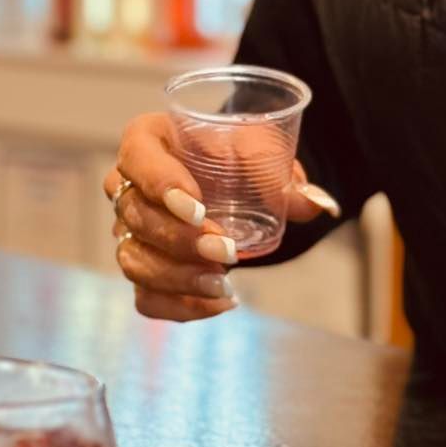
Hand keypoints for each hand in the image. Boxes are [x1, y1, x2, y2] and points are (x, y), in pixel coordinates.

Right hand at [105, 113, 340, 324]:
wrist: (232, 177)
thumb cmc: (235, 155)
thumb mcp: (259, 150)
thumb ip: (282, 173)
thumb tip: (317, 203)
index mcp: (148, 140)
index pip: (137, 158)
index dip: (161, 184)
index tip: (198, 209)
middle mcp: (128, 186)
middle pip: (136, 216)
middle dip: (180, 240)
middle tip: (226, 251)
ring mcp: (130, 231)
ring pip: (134, 260)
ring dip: (178, 277)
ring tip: (223, 284)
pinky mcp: (144, 267)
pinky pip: (146, 296)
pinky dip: (180, 306)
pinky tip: (218, 302)